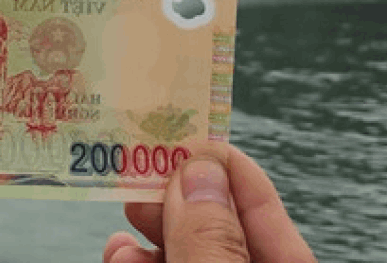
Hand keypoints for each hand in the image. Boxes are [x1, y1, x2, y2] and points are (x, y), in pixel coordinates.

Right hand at [103, 141, 316, 262]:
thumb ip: (210, 239)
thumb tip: (200, 172)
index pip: (266, 213)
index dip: (228, 169)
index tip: (185, 136)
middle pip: (218, 228)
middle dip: (175, 199)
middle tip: (140, 175)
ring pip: (185, 251)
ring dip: (148, 231)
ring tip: (123, 224)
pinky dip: (139, 261)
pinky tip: (120, 255)